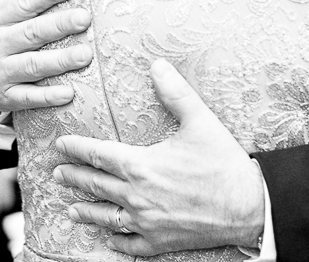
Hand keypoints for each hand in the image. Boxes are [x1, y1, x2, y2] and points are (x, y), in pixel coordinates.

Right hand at [0, 0, 91, 113]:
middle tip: (85, 18)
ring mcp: (0, 72)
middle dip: (58, 26)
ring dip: (60, 61)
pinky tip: (69, 93)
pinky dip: (47, 97)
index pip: (22, 3)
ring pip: (32, 66)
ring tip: (86, 54)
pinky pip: (27, 98)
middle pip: (31, 33)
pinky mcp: (5, 97)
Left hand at [54, 58, 264, 255]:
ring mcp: (146, 223)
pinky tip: (109, 237)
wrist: (251, 207)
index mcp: (141, 166)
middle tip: (57, 173)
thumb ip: (175, 93)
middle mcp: (137, 196)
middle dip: (74, 178)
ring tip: (72, 209)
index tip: (61, 145)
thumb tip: (157, 65)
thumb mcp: (201, 121)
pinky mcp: (160, 242)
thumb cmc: (225, 165)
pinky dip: (116, 241)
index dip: (77, 149)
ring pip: (106, 218)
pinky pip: (130, 245)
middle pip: (95, 185)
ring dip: (86, 212)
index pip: (98, 155)